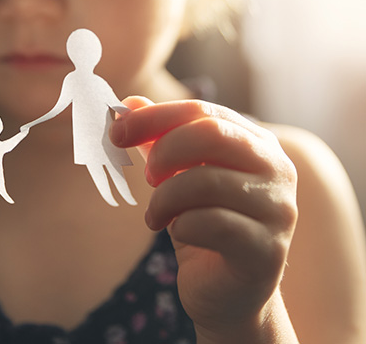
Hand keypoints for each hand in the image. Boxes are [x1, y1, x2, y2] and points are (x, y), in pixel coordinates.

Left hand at [110, 98, 297, 338]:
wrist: (227, 291)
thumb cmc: (203, 223)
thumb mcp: (177, 174)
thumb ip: (158, 137)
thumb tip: (130, 104)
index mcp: (256, 141)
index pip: (202, 110)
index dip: (154, 116)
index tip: (117, 131)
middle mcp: (277, 168)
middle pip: (211, 133)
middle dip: (165, 151)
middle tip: (147, 176)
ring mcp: (278, 209)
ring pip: (207, 180)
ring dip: (165, 197)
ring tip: (155, 214)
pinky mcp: (268, 250)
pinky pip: (212, 223)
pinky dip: (181, 225)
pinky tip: (176, 233)